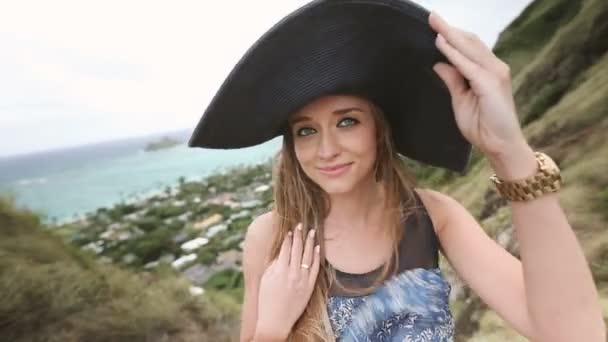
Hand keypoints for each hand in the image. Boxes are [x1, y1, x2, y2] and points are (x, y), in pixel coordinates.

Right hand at [255, 223, 320, 339]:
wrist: (276, 320)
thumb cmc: (267, 300)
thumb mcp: (265, 279)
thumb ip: (273, 264)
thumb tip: (280, 251)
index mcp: (280, 270)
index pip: (286, 249)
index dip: (289, 238)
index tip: (291, 229)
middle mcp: (292, 273)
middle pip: (298, 249)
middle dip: (299, 235)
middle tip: (301, 224)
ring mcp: (303, 280)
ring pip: (308, 256)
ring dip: (310, 242)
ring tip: (312, 231)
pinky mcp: (310, 286)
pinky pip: (315, 268)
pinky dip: (317, 257)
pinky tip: (318, 247)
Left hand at [428, 11, 527, 157]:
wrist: (500, 146)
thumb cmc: (482, 126)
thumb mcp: (461, 100)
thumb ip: (453, 80)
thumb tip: (439, 63)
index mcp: (487, 71)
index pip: (468, 47)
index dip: (452, 35)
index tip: (434, 25)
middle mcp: (494, 68)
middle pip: (470, 42)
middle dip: (449, 29)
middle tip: (431, 17)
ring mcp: (495, 74)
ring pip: (470, 48)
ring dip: (450, 35)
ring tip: (434, 24)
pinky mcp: (491, 84)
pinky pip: (468, 65)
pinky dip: (454, 53)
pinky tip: (441, 45)